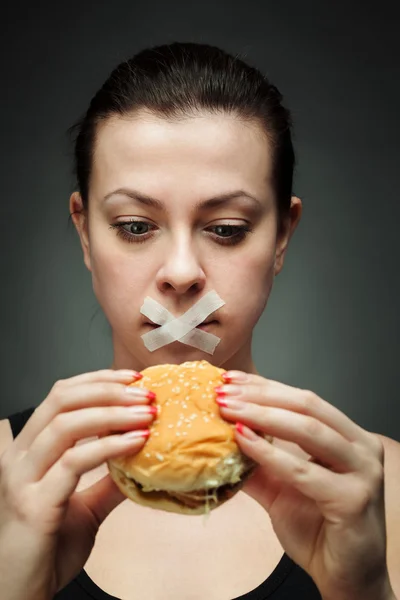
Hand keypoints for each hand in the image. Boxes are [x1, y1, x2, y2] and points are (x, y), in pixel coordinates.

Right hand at [0, 369, 155, 599]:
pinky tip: (136, 442)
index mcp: (29, 450)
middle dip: (108, 390)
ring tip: (147, 413)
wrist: (19, 595)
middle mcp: (20, 457)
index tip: (133, 378)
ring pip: (66, 425)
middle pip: (62, 400)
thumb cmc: (46, 549)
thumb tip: (141, 458)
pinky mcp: (33, 504)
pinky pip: (73, 463)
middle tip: (146, 393)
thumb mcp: (85, 507)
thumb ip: (108, 481)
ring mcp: (23, 478)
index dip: (97, 380)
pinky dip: (108, 446)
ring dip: (112, 413)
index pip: (61, 395)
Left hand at [215, 371, 393, 599]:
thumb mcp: (281, 487)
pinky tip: (243, 439)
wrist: (345, 578)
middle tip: (223, 392)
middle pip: (307, 406)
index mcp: (348, 437)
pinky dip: (270, 453)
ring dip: (263, 416)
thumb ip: (259, 461)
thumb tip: (223, 434)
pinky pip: (304, 470)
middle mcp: (361, 447)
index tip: (231, 379)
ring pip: (309, 430)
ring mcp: (362, 472)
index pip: (304, 400)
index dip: (265, 386)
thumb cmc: (319, 529)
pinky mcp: (353, 499)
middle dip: (260, 396)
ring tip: (228, 410)